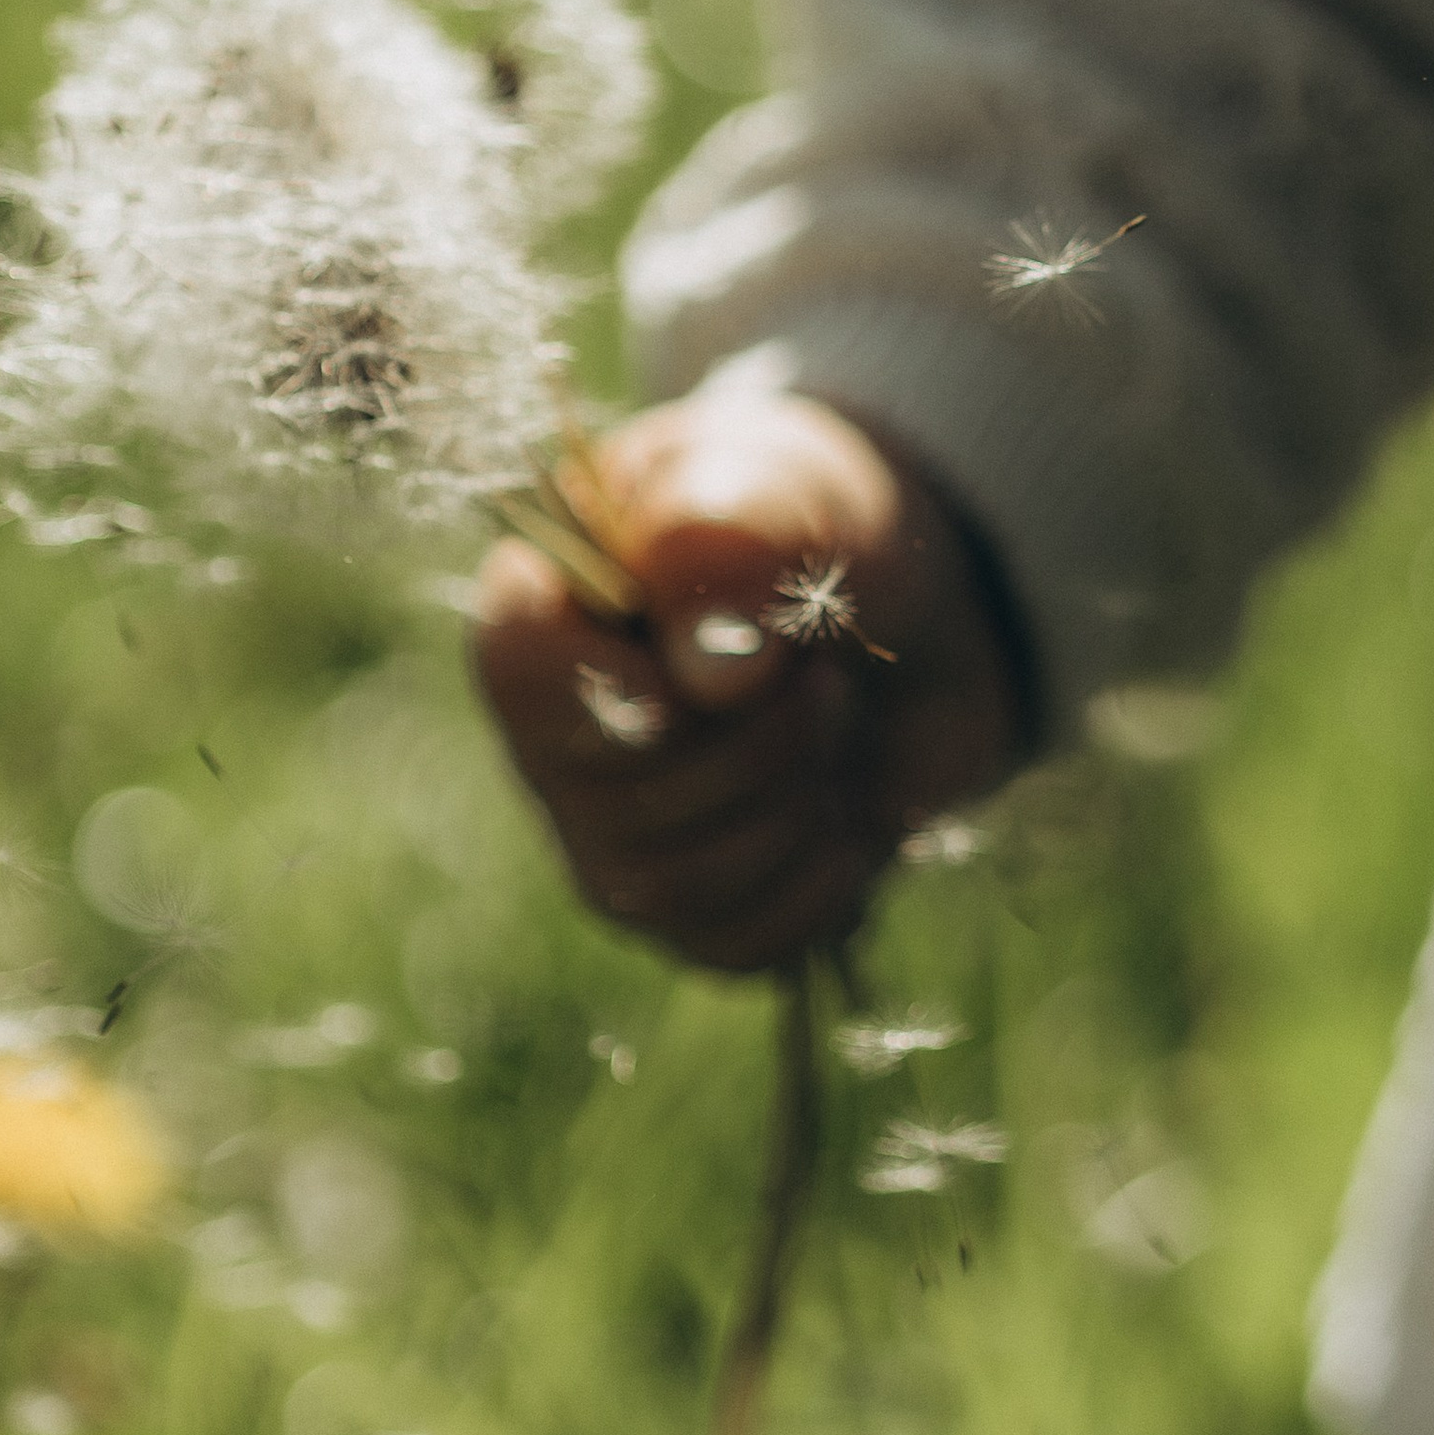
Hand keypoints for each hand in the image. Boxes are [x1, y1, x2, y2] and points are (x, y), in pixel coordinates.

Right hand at [470, 389, 1019, 975]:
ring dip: (789, 815)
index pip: (518, 669)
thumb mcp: (794, 487)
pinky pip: (730, 946)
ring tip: (838, 736)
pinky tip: (847, 820)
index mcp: (548, 604)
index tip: (730, 668)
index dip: (625, 687)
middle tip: (825, 679)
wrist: (915, 618)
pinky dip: (816, 889)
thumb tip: (714, 675)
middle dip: (756, 749)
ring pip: (666, 892)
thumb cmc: (823, 526)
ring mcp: (611, 837)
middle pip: (610, 803)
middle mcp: (554, 736)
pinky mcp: (689, 909)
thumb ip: (739, 536)